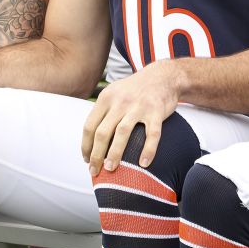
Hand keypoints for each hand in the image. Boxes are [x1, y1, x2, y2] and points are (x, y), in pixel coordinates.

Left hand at [81, 62, 181, 176]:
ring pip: (122, 133)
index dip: (86, 145)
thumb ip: (103, 112)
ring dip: (115, 153)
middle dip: (96, 155)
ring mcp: (139, 106)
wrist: (162, 76)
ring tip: (111, 168)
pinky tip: (144, 164)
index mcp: (106, 98)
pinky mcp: (156, 111)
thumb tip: (91, 140)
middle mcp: (120, 101)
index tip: (87, 159)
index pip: (89, 126)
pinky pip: (152, 134)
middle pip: (103, 132)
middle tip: (95, 171)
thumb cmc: (135, 90)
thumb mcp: (114, 93)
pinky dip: (148, 150)